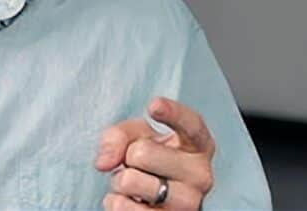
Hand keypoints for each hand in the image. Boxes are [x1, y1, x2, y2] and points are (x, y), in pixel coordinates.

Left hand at [95, 97, 215, 209]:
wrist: (156, 201)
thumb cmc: (150, 161)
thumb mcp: (136, 136)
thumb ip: (118, 136)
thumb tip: (104, 162)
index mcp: (199, 145)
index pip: (191, 125)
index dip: (172, 113)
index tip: (153, 105)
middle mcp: (201, 175)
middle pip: (142, 153)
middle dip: (128, 157)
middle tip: (138, 165)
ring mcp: (189, 203)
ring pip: (130, 181)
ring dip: (120, 181)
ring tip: (135, 184)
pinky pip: (122, 208)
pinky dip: (115, 202)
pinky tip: (131, 201)